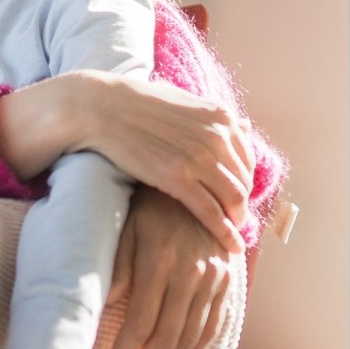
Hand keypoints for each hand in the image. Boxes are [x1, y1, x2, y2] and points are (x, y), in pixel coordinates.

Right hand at [0, 75, 251, 252]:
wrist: (102, 108)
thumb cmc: (138, 105)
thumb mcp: (184, 102)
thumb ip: (214, 118)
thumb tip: (245, 125)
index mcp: (220, 117)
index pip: (247, 159)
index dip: (244, 181)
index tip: (235, 196)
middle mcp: (216, 136)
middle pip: (243, 181)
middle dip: (241, 204)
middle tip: (234, 220)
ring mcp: (198, 158)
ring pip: (234, 199)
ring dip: (237, 221)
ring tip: (232, 235)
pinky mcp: (177, 178)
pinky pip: (211, 212)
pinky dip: (226, 232)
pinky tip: (230, 246)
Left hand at [97, 186, 238, 348]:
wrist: (202, 181)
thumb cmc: (150, 204)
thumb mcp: (126, 226)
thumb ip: (116, 267)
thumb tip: (98, 308)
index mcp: (163, 259)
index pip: (141, 322)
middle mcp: (194, 273)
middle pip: (166, 339)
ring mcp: (217, 281)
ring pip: (190, 340)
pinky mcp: (229, 285)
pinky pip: (211, 330)